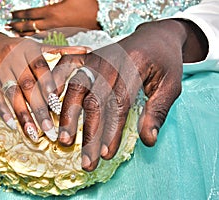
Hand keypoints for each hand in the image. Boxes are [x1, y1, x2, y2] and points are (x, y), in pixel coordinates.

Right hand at [0, 32, 87, 141]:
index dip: (48, 85)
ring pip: (12, 95)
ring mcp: (0, 71)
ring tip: (34, 135)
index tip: (57, 105)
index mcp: (29, 50)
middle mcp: (13, 60)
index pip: (40, 68)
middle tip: (50, 130)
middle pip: (28, 86)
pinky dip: (3, 112)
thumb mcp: (38, 46)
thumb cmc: (19, 48)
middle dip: (39, 109)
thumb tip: (88, 50)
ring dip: (23, 116)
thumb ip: (62, 50)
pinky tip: (12, 125)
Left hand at [10, 0, 100, 36]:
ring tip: (14, 33)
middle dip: (18, 25)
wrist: (100, 18)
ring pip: (36, 33)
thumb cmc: (87, 3)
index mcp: (52, 13)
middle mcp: (52, 24)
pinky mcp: (62, 34)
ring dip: (24, 33)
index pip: (31, 14)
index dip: (20, 14)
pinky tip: (31, 37)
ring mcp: (57, 31)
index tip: (11, 14)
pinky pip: (44, 37)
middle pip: (30, 26)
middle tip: (7, 26)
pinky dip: (34, 36)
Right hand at [52, 19, 207, 170]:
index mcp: (135, 65)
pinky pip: (67, 69)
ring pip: (77, 86)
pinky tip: (51, 104)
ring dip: (68, 114)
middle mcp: (111, 60)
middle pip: (95, 99)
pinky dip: (56, 85)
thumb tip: (149, 141)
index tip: (106, 154)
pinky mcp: (88, 56)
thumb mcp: (172, 86)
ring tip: (64, 139)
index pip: (119, 103)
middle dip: (90, 132)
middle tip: (87, 160)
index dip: (111, 130)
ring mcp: (96, 56)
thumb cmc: (164, 62)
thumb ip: (158, 112)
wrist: (155, 36)